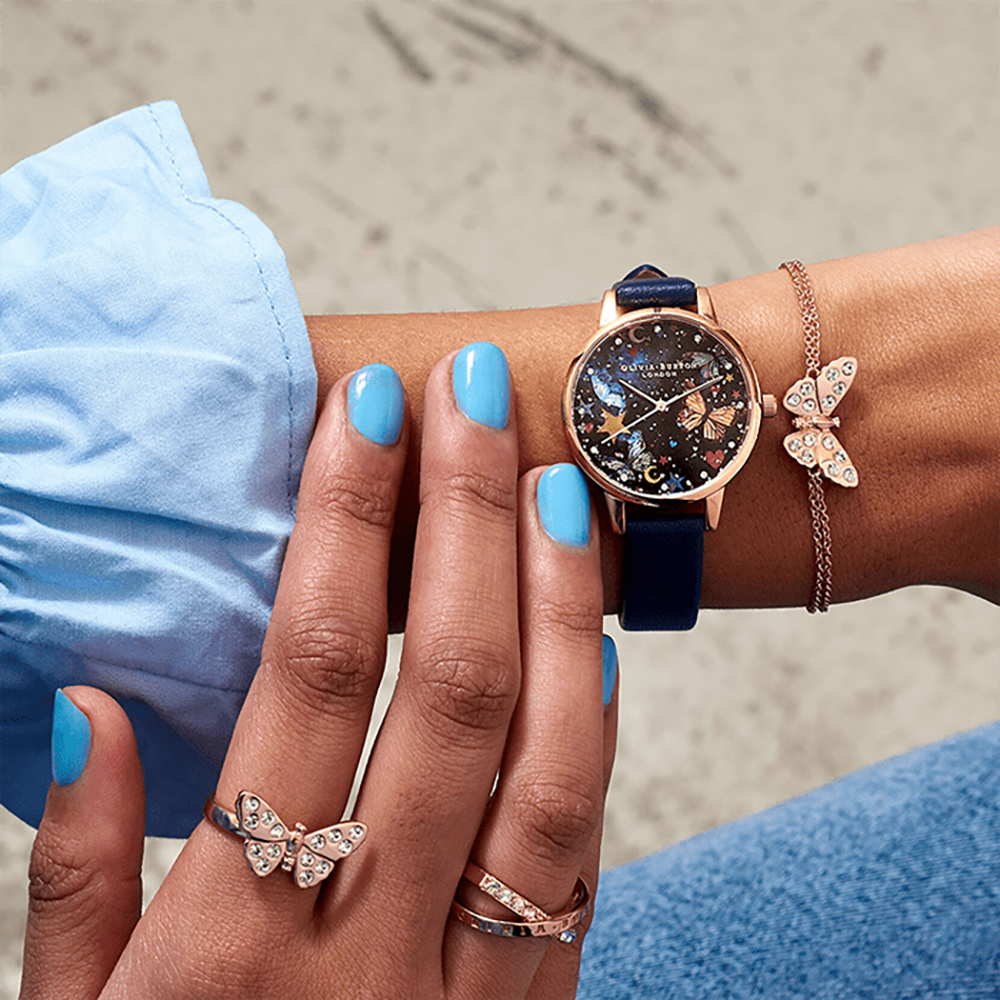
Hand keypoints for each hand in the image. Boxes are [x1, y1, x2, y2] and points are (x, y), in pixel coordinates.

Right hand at [20, 344, 617, 999]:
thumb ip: (69, 880)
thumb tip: (88, 707)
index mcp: (232, 950)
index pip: (308, 670)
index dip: (345, 521)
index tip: (365, 410)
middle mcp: (374, 950)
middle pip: (447, 682)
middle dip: (464, 516)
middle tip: (471, 395)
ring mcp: (478, 986)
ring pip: (548, 753)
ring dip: (557, 600)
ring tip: (555, 481)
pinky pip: (582, 848)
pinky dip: (592, 726)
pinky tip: (590, 632)